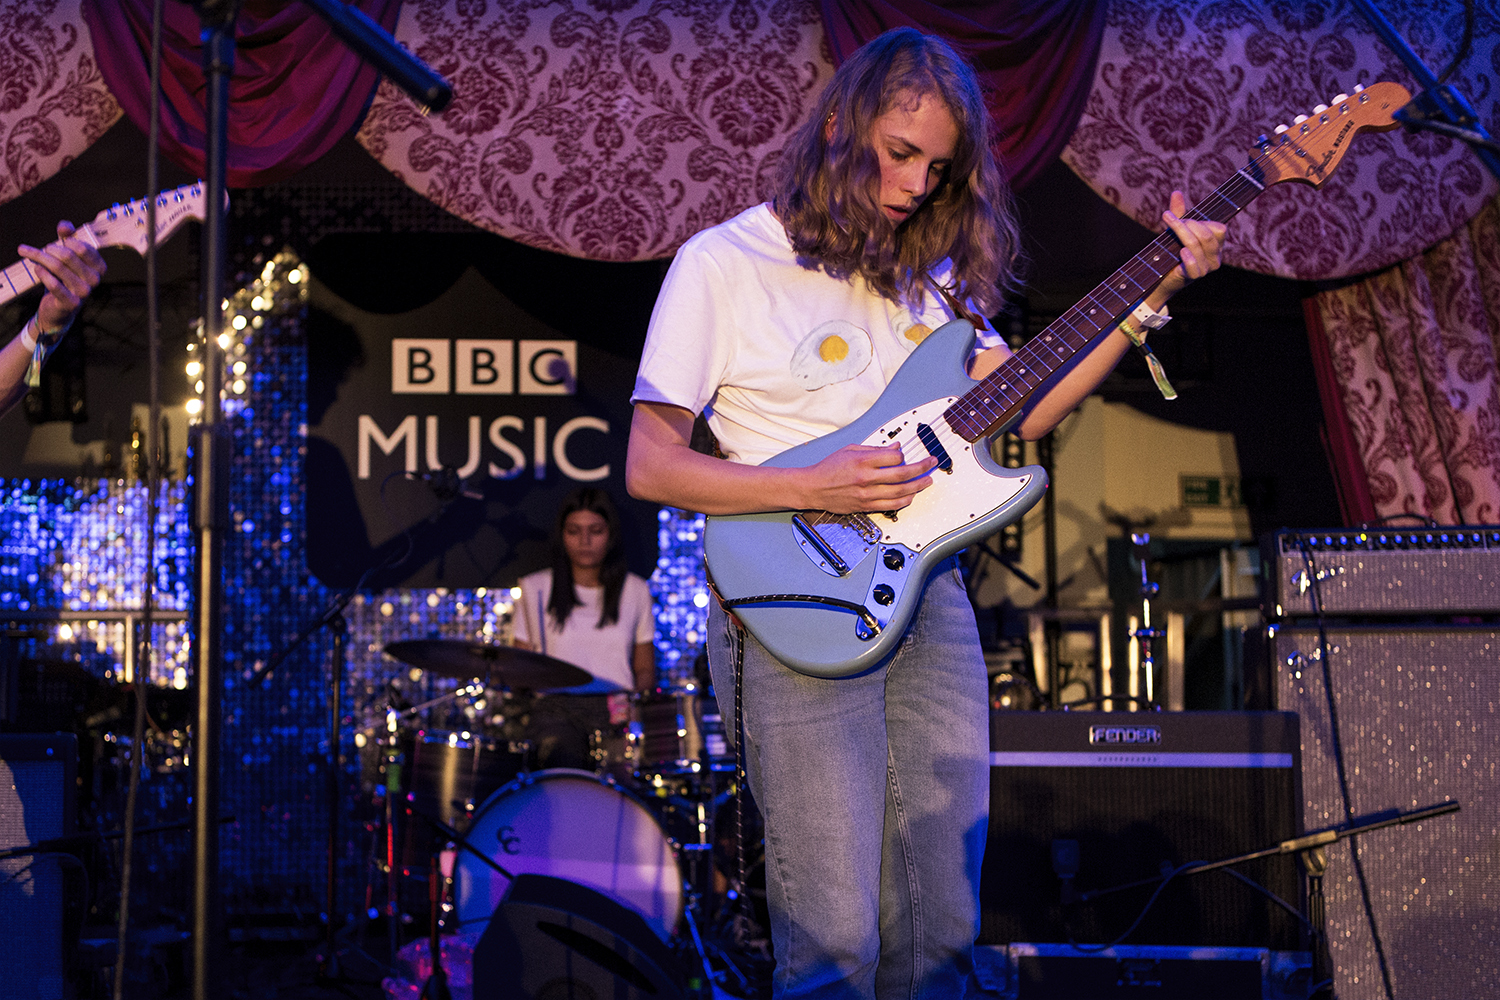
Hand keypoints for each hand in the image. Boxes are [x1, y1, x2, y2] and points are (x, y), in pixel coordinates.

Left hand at [19, 221, 105, 334]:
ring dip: (40, 258)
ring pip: (57, 267)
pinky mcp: (71, 303)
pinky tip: (37, 269)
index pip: (83, 248)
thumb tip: (64, 226)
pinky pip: (53, 283)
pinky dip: (42, 273)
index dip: (67, 241)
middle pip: (67, 255)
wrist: (60, 307)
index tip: (58, 242)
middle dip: (49, 249)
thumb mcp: (68, 256)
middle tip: (40, 250)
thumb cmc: (65, 278)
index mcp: (99, 267)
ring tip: (30, 254)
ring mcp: (84, 292)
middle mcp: (95, 280)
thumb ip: (68, 237)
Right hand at [799, 443, 937, 513]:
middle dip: (922, 468)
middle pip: (902, 474)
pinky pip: (891, 506)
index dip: (902, 454)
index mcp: (862, 460)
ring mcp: (867, 494)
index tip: (903, 454)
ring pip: (900, 492)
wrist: (813, 488)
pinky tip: (911, 496)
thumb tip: (895, 448)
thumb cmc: (829, 468)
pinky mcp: (866, 506)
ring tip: (927, 481)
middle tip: (931, 464)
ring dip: (918, 486)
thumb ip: (875, 449)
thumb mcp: (850, 450)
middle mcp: (866, 478)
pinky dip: (904, 501)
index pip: (894, 456)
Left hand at [1154, 190, 1225, 299]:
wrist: (1160, 277)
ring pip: (1197, 246)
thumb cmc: (1171, 252)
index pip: (1219, 229)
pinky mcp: (1194, 277)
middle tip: (1172, 220)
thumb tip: (1176, 192)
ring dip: (1181, 233)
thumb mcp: (1176, 231)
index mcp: (1217, 245)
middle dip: (1189, 225)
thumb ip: (1178, 213)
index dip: (1201, 222)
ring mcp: (1206, 269)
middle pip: (1207, 236)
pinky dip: (1187, 257)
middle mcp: (1216, 258)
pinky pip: (1193, 265)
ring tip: (1169, 227)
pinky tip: (1180, 251)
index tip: (1183, 219)